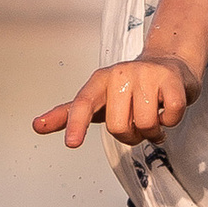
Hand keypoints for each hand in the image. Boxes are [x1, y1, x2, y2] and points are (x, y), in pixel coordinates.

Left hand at [35, 53, 195, 149]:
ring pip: (146, 124)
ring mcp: (146, 75)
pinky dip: (171, 121)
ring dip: (153, 131)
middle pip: (118, 126)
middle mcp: (120, 74)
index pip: (82, 103)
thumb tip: (36, 126)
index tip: (72, 143)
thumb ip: (68, 114)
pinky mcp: (170, 79)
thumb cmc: (130, 87)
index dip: (75, 124)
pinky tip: (167, 109)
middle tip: (137, 123)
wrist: (169, 63)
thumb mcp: (98, 99)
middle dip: (131, 135)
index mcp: (99, 82)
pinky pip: (170, 116)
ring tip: (154, 115)